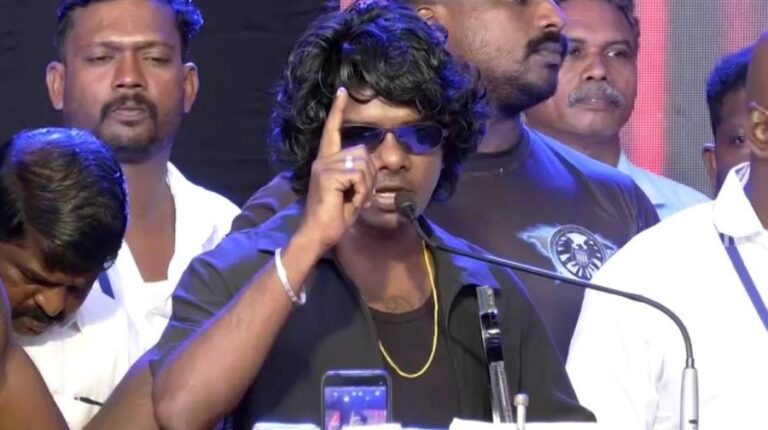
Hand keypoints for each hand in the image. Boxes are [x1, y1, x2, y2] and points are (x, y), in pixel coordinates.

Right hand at [297, 88, 376, 250]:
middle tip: (360, 195)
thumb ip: (361, 173)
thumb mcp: (352, 190)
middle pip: (362, 152)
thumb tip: (376, 160)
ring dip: (366, 186)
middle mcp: (323, 159)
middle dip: (370, 175)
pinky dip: (361, 192)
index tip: (343, 91)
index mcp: (327, 161)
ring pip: (363, 164)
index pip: (332, 130)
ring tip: (355, 200)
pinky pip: (358, 176)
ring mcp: (324, 166)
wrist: (318, 234)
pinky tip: (351, 202)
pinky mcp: (328, 175)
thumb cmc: (335, 215)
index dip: (338, 110)